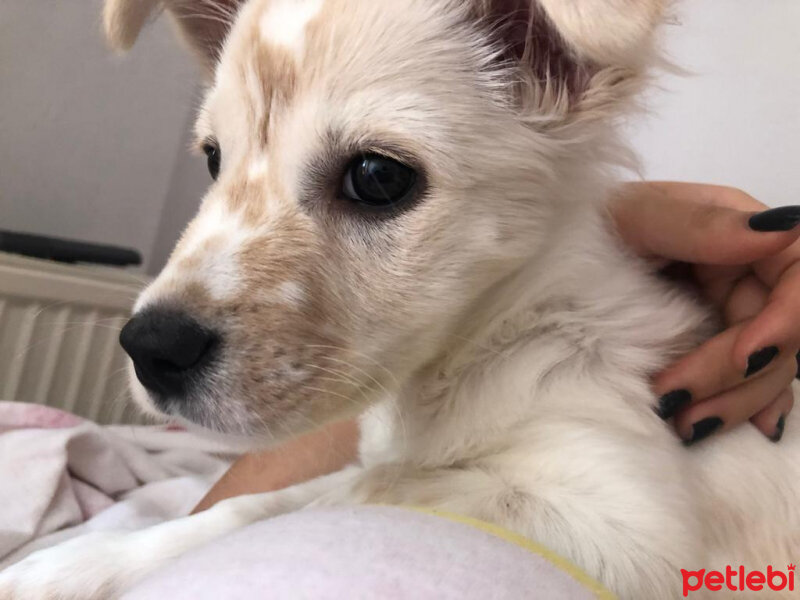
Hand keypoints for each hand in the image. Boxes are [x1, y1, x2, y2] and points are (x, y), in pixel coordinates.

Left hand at [612, 182, 799, 443]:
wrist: (561, 258)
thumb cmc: (597, 224)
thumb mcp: (640, 216)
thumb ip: (704, 224)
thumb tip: (780, 230)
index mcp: (744, 236)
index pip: (798, 277)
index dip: (786, 322)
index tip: (744, 354)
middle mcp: (749, 279)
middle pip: (781, 337)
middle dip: (735, 376)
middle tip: (675, 400)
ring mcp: (733, 317)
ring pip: (765, 371)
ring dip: (730, 403)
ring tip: (680, 424)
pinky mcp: (713, 350)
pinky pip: (743, 387)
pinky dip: (734, 409)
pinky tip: (713, 426)